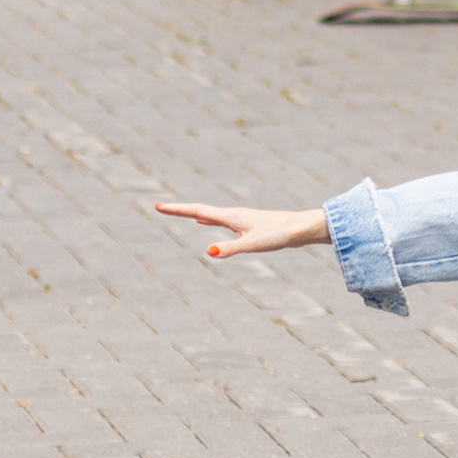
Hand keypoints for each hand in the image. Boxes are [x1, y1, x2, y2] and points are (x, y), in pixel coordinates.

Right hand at [155, 202, 327, 258]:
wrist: (299, 228)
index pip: (198, 211)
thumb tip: (208, 252)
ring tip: (180, 212)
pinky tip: (207, 222)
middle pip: (201, 210)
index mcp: (231, 217)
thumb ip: (230, 248)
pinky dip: (208, 219)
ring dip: (193, 213)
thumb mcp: (252, 244)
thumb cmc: (278, 235)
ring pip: (210, 215)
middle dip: (180, 210)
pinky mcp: (247, 224)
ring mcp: (240, 219)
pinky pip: (220, 220)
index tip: (158, 206)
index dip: (178, 210)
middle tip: (161, 207)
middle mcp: (233, 215)